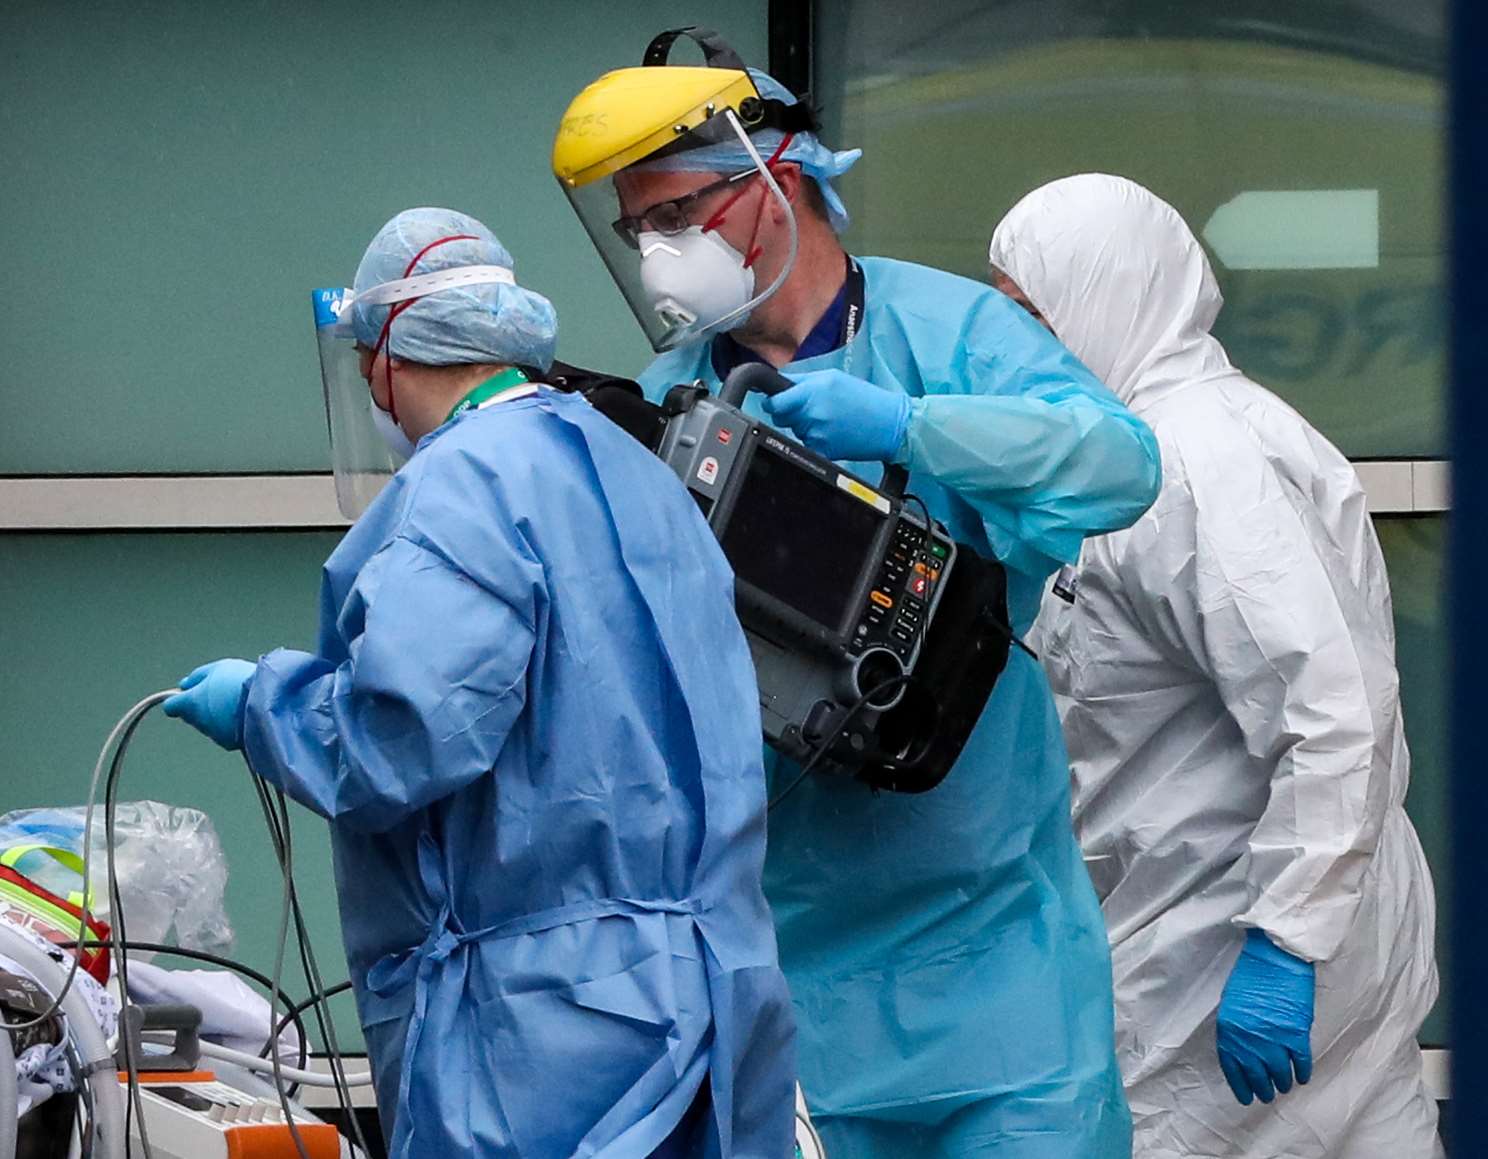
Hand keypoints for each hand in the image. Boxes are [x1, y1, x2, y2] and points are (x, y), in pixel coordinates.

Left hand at [162, 658, 256, 750]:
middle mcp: (199, 722)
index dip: (179, 699)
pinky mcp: (232, 743)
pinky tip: (247, 712)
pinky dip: (233, 724)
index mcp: (190, 703)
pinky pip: (228, 732)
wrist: (267, 703)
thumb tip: (184, 684)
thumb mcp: (217, 668)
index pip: (171, 706)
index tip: (189, 693)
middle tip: (221, 692)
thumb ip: (197, 676)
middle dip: (201, 706)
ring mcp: (215, 734)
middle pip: (192, 715)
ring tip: (239, 700)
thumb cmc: (241, 683)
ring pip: (211, 724)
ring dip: (219, 714)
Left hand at [762, 369, 910, 462]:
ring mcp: (816, 433)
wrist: (889, 424)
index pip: (775, 402)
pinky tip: (833, 432)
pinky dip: (815, 440)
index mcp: (812, 391)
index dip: (772, 402)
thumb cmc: (864, 398)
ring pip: (795, 431)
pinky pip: (807, 444)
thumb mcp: (833, 378)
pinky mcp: (823, 449)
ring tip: (829, 418)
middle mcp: (812, 412)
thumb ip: (803, 380)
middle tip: (810, 408)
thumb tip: (778, 383)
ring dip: (805, 426)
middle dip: (789, 413)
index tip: (775, 402)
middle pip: (781, 417)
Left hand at [1216, 929, 1314, 1105]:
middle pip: (1257, 1075)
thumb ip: (1237, 1030)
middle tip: (1267, 1095)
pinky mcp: (1297, 1034)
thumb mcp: (1232, 1003)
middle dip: (1263, 1089)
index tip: (1246, 1097)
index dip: (1240, 1086)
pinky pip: (1300, 1063)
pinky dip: (1301, 1073)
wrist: (1274, 957)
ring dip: (1282, 1083)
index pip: (1232, 1068)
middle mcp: (1250, 1040)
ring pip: (1279, 1073)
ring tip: (1283, 1086)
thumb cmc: (1250, 975)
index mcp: (1229, 1030)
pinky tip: (1301, 1078)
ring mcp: (1274, 1039)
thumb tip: (1244, 1051)